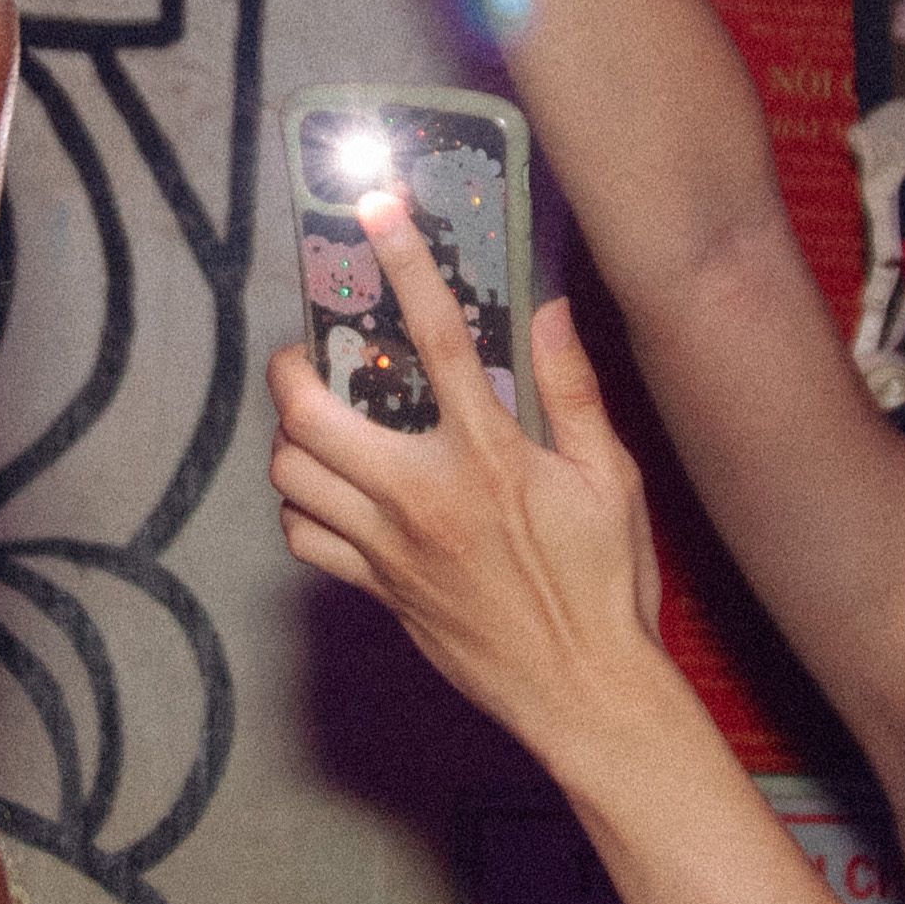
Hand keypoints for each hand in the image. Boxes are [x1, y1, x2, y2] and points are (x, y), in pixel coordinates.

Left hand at [266, 190, 677, 767]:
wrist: (583, 692)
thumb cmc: (607, 586)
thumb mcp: (611, 479)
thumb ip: (574, 391)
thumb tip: (549, 312)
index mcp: (488, 457)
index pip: (433, 336)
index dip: (402, 262)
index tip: (374, 211)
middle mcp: (422, 498)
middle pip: (311, 415)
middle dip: (293, 368)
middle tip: (310, 351)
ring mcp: (390, 549)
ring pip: (293, 477)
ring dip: (293, 437)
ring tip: (318, 418)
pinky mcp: (379, 590)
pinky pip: (305, 539)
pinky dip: (302, 507)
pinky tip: (331, 492)